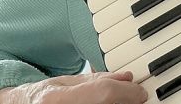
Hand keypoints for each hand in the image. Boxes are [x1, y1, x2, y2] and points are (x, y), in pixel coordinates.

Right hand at [0, 71, 147, 103]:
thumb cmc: (40, 97)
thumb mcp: (64, 82)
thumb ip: (95, 80)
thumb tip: (127, 78)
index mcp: (57, 98)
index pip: (105, 94)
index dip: (128, 92)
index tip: (140, 91)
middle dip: (128, 102)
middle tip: (136, 98)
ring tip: (125, 102)